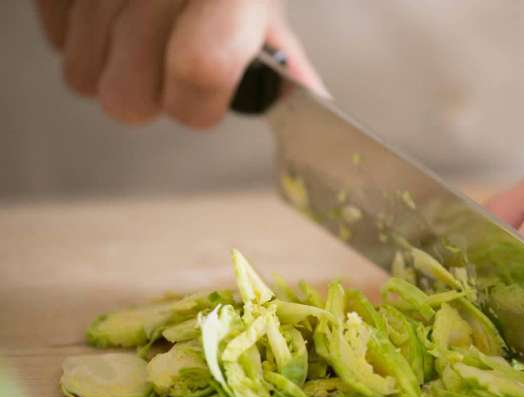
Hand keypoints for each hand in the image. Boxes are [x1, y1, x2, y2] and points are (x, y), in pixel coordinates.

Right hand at [34, 0, 326, 127]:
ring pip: (82, 75)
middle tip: (164, 66)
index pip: (200, 70)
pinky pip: (55, 40)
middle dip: (148, 96)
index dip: (196, 104)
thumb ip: (283, 59)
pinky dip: (81, 35)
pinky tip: (110, 11)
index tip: (201, 100)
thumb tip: (312, 104)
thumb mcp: (259, 2)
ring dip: (113, 65)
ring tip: (139, 28)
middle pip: (126, 98)